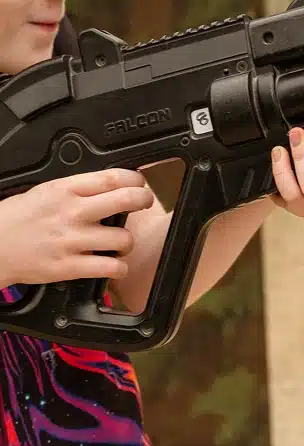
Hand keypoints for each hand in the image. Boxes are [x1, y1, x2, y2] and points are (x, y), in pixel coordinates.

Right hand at [0, 169, 153, 285]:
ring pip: (124, 238)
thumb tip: (112, 185)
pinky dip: (119, 268)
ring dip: (127, 242)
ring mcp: (71, 240)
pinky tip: (114, 265)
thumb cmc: (17, 219)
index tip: (139, 183)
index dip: (136, 180)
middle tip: (143, 204)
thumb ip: (79, 189)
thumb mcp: (45, 192)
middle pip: (127, 200)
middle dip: (143, 200)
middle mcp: (72, 213)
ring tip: (119, 243)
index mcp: (65, 190)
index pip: (114, 177)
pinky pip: (111, 267)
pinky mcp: (68, 267)